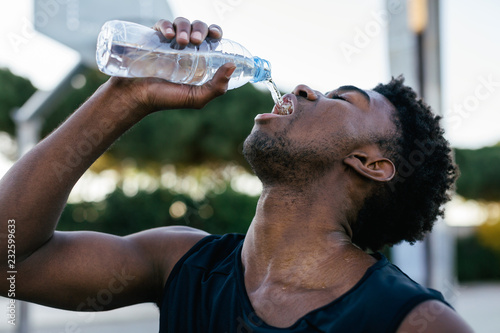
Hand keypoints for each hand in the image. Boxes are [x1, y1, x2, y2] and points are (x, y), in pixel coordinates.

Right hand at [107, 17, 235, 112]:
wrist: (135, 96)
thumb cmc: (164, 99)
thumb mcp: (195, 98)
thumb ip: (216, 88)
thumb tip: (232, 66)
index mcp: (199, 60)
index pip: (211, 39)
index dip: (215, 32)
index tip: (215, 35)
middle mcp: (186, 48)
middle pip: (199, 28)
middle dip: (200, 29)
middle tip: (196, 40)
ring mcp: (169, 42)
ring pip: (182, 23)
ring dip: (185, 27)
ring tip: (180, 41)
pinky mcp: (153, 38)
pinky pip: (163, 24)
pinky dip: (167, 25)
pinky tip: (168, 35)